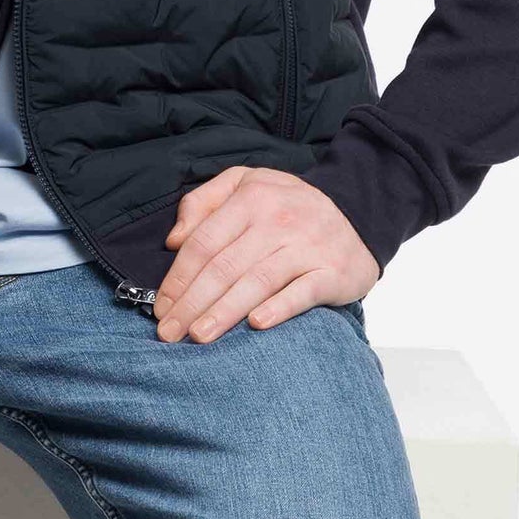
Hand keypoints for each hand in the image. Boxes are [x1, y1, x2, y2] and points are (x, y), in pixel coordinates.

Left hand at [150, 165, 379, 342]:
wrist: (358, 209)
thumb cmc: (287, 203)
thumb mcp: (244, 183)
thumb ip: (202, 202)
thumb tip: (174, 240)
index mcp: (250, 198)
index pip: (204, 242)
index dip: (178, 277)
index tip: (161, 306)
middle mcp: (277, 220)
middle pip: (224, 267)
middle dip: (192, 303)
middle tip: (169, 332)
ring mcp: (306, 247)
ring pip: (256, 282)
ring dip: (224, 312)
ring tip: (199, 336)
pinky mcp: (333, 272)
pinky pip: (302, 292)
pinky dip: (279, 308)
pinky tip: (256, 325)